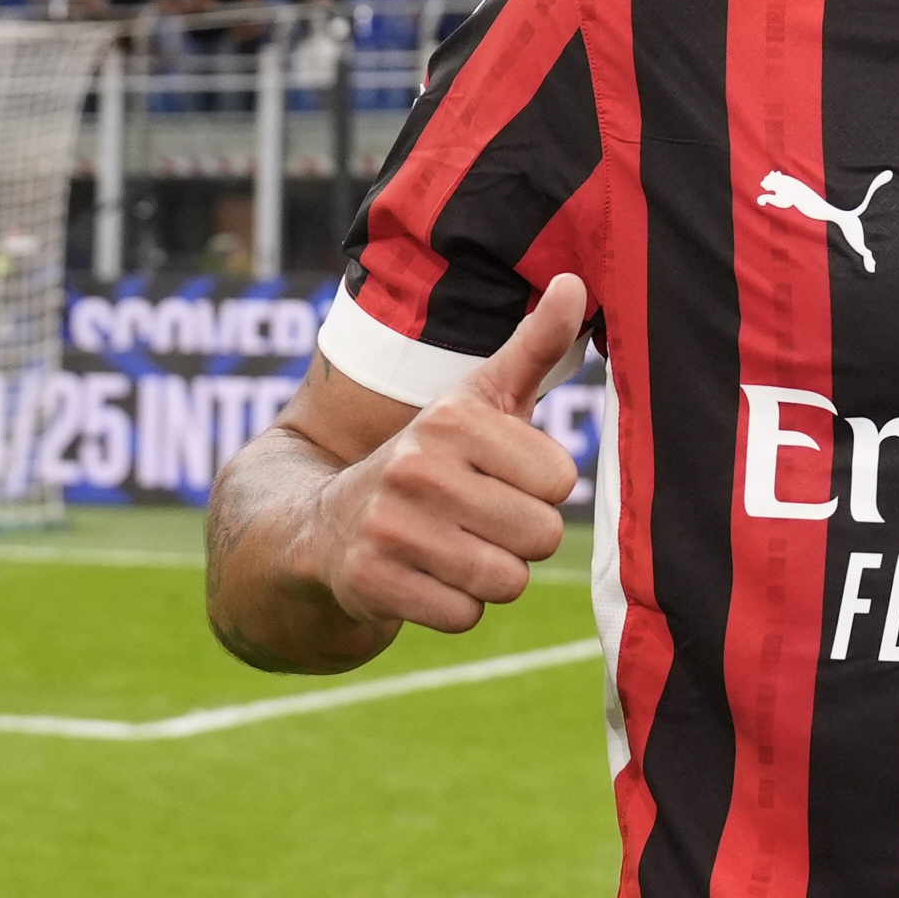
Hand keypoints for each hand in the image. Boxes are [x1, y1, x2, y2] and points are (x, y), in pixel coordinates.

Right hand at [301, 274, 587, 634]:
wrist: (323, 523)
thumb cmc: (434, 459)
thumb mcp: (481, 397)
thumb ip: (535, 344)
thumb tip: (575, 281)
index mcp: (452, 418)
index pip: (562, 480)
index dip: (540, 488)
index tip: (500, 476)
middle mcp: (416, 467)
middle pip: (541, 536)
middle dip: (521, 538)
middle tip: (477, 518)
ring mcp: (388, 527)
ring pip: (507, 581)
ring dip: (491, 574)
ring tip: (453, 546)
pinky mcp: (369, 583)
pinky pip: (465, 616)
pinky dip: (455, 606)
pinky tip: (425, 577)